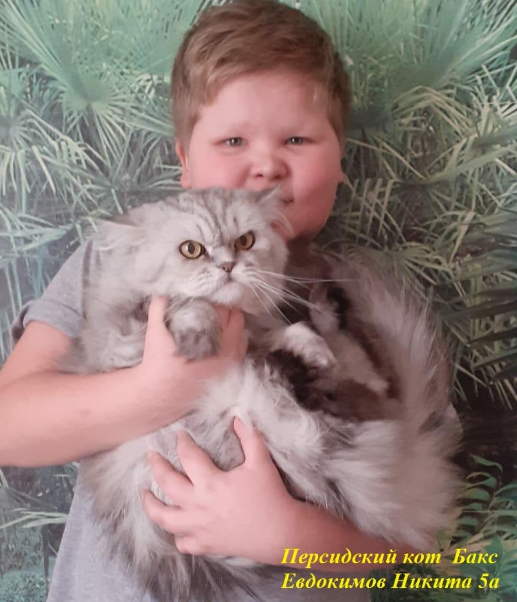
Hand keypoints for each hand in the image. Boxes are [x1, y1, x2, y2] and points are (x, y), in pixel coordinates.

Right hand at [134, 297, 246, 421]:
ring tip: (220, 323)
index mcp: (208, 335)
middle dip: (226, 311)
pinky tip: (223, 339)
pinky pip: (242, 350)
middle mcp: (224, 347)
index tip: (207, 301)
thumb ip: (159, 307)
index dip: (215, 301)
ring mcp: (229, 361)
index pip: (222, 309)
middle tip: (214, 309)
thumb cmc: (158, 360)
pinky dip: (236, 341)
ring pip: (242, 334)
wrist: (161, 393)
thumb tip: (166, 293)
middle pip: (236, 319)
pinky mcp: (229, 372)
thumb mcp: (154, 330)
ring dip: (233, 325)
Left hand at [142, 417, 293, 561]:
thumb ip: (249, 436)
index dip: (182, 442)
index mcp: (210, 483)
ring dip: (151, 504)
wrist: (281, 533)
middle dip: (156, 466)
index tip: (180, 434)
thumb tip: (238, 417)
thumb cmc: (270, 495)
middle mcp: (198, 505)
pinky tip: (175, 525)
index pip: (188, 456)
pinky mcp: (205, 545)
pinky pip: (182, 542)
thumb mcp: (261, 461)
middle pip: (167, 483)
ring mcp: (198, 528)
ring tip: (145, 494)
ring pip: (164, 518)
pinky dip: (176, 534)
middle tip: (152, 455)